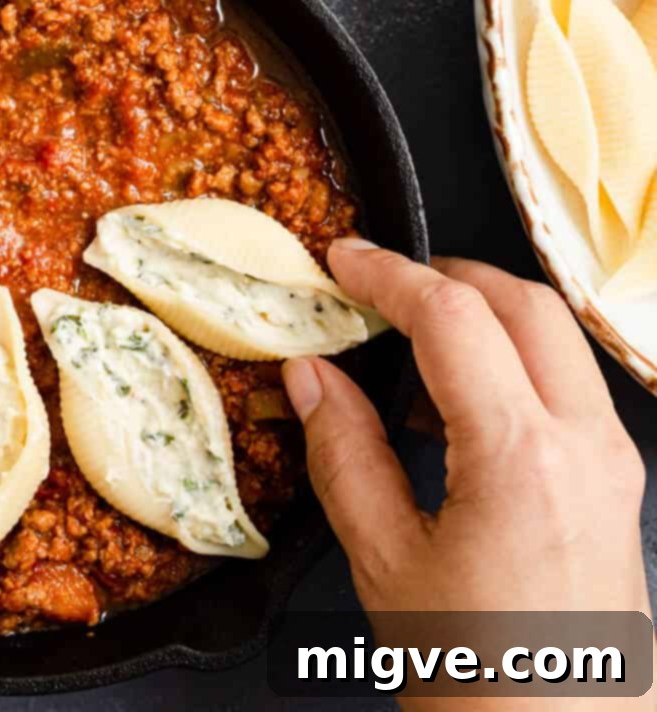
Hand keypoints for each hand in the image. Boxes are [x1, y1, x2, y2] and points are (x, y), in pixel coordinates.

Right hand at [283, 243, 649, 628]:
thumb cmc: (480, 681)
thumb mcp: (387, 564)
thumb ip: (344, 452)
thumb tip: (311, 374)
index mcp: (521, 456)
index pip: (453, 315)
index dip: (388, 274)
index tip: (341, 258)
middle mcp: (583, 443)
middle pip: (522, 302)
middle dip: (446, 277)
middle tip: (377, 288)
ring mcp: (611, 463)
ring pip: (554, 338)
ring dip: (483, 318)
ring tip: (408, 351)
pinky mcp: (617, 486)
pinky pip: (567, 387)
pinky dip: (512, 365)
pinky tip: (452, 413)